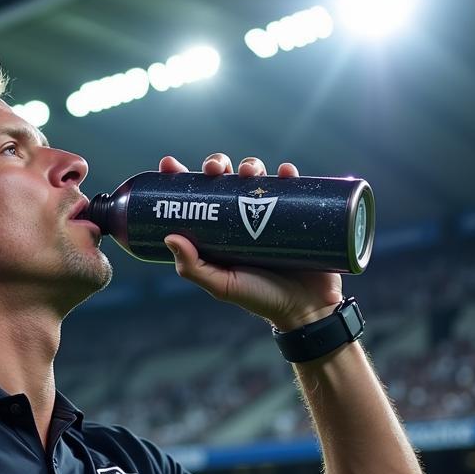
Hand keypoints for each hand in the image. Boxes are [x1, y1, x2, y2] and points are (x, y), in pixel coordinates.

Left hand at [159, 152, 343, 329]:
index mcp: (217, 230)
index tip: (169, 165)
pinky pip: (294, 185)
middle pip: (225, 178)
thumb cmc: (259, 298)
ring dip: (251, 165)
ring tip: (250, 172)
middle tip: (215, 169)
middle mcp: (241, 215)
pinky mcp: (299, 212)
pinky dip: (289, 173)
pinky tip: (285, 172)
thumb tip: (169, 237)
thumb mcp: (221, 285)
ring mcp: (270, 211)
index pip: (195, 197)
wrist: (305, 308)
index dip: (181, 177)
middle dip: (216, 165)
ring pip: (256, 176)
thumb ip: (193, 268)